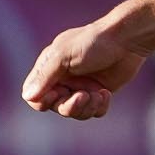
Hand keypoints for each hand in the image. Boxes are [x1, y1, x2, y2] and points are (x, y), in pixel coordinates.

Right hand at [21, 22, 149, 119]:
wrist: (126, 41)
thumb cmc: (93, 42)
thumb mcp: (64, 55)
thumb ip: (45, 76)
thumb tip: (27, 96)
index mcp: (49, 68)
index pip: (34, 95)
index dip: (43, 100)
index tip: (58, 93)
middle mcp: (63, 79)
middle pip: (56, 107)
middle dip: (70, 106)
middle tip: (84, 95)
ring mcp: (81, 87)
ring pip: (75, 113)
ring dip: (87, 107)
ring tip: (99, 93)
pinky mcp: (98, 93)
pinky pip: (93, 111)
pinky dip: (99, 106)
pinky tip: (106, 93)